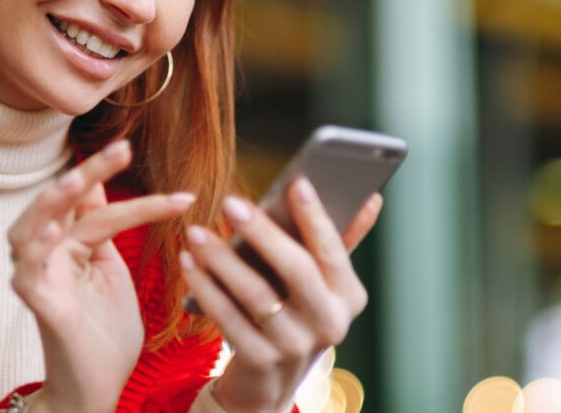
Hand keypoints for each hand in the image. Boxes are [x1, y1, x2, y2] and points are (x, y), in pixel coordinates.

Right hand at [7, 140, 194, 411]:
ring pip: (30, 228)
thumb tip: (101, 185)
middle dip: (88, 172)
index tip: (170, 180)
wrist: (97, 388)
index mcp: (72, 244)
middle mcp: (49, 254)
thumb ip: (106, 231)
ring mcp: (40, 278)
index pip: (94, 202)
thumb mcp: (112, 271)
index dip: (119, 180)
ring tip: (77, 180)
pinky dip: (35, 250)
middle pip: (60, 202)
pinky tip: (54, 232)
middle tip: (122, 147)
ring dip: (52, 202)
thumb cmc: (106, 334)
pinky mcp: (38, 305)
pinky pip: (26, 272)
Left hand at [179, 177, 382, 412]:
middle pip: (296, 270)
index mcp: (349, 297)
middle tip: (230, 202)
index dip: (316, 216)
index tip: (296, 182)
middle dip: (262, 232)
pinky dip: (205, 287)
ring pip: (255, 294)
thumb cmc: (297, 312)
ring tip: (197, 232)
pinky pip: (227, 318)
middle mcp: (329, 324)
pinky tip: (189, 263)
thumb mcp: (322, 283)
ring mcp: (294, 346)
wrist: (271, 379)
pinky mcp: (260, 361)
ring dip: (222, 259)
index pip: (333, 250)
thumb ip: (341, 239)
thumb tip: (371, 199)